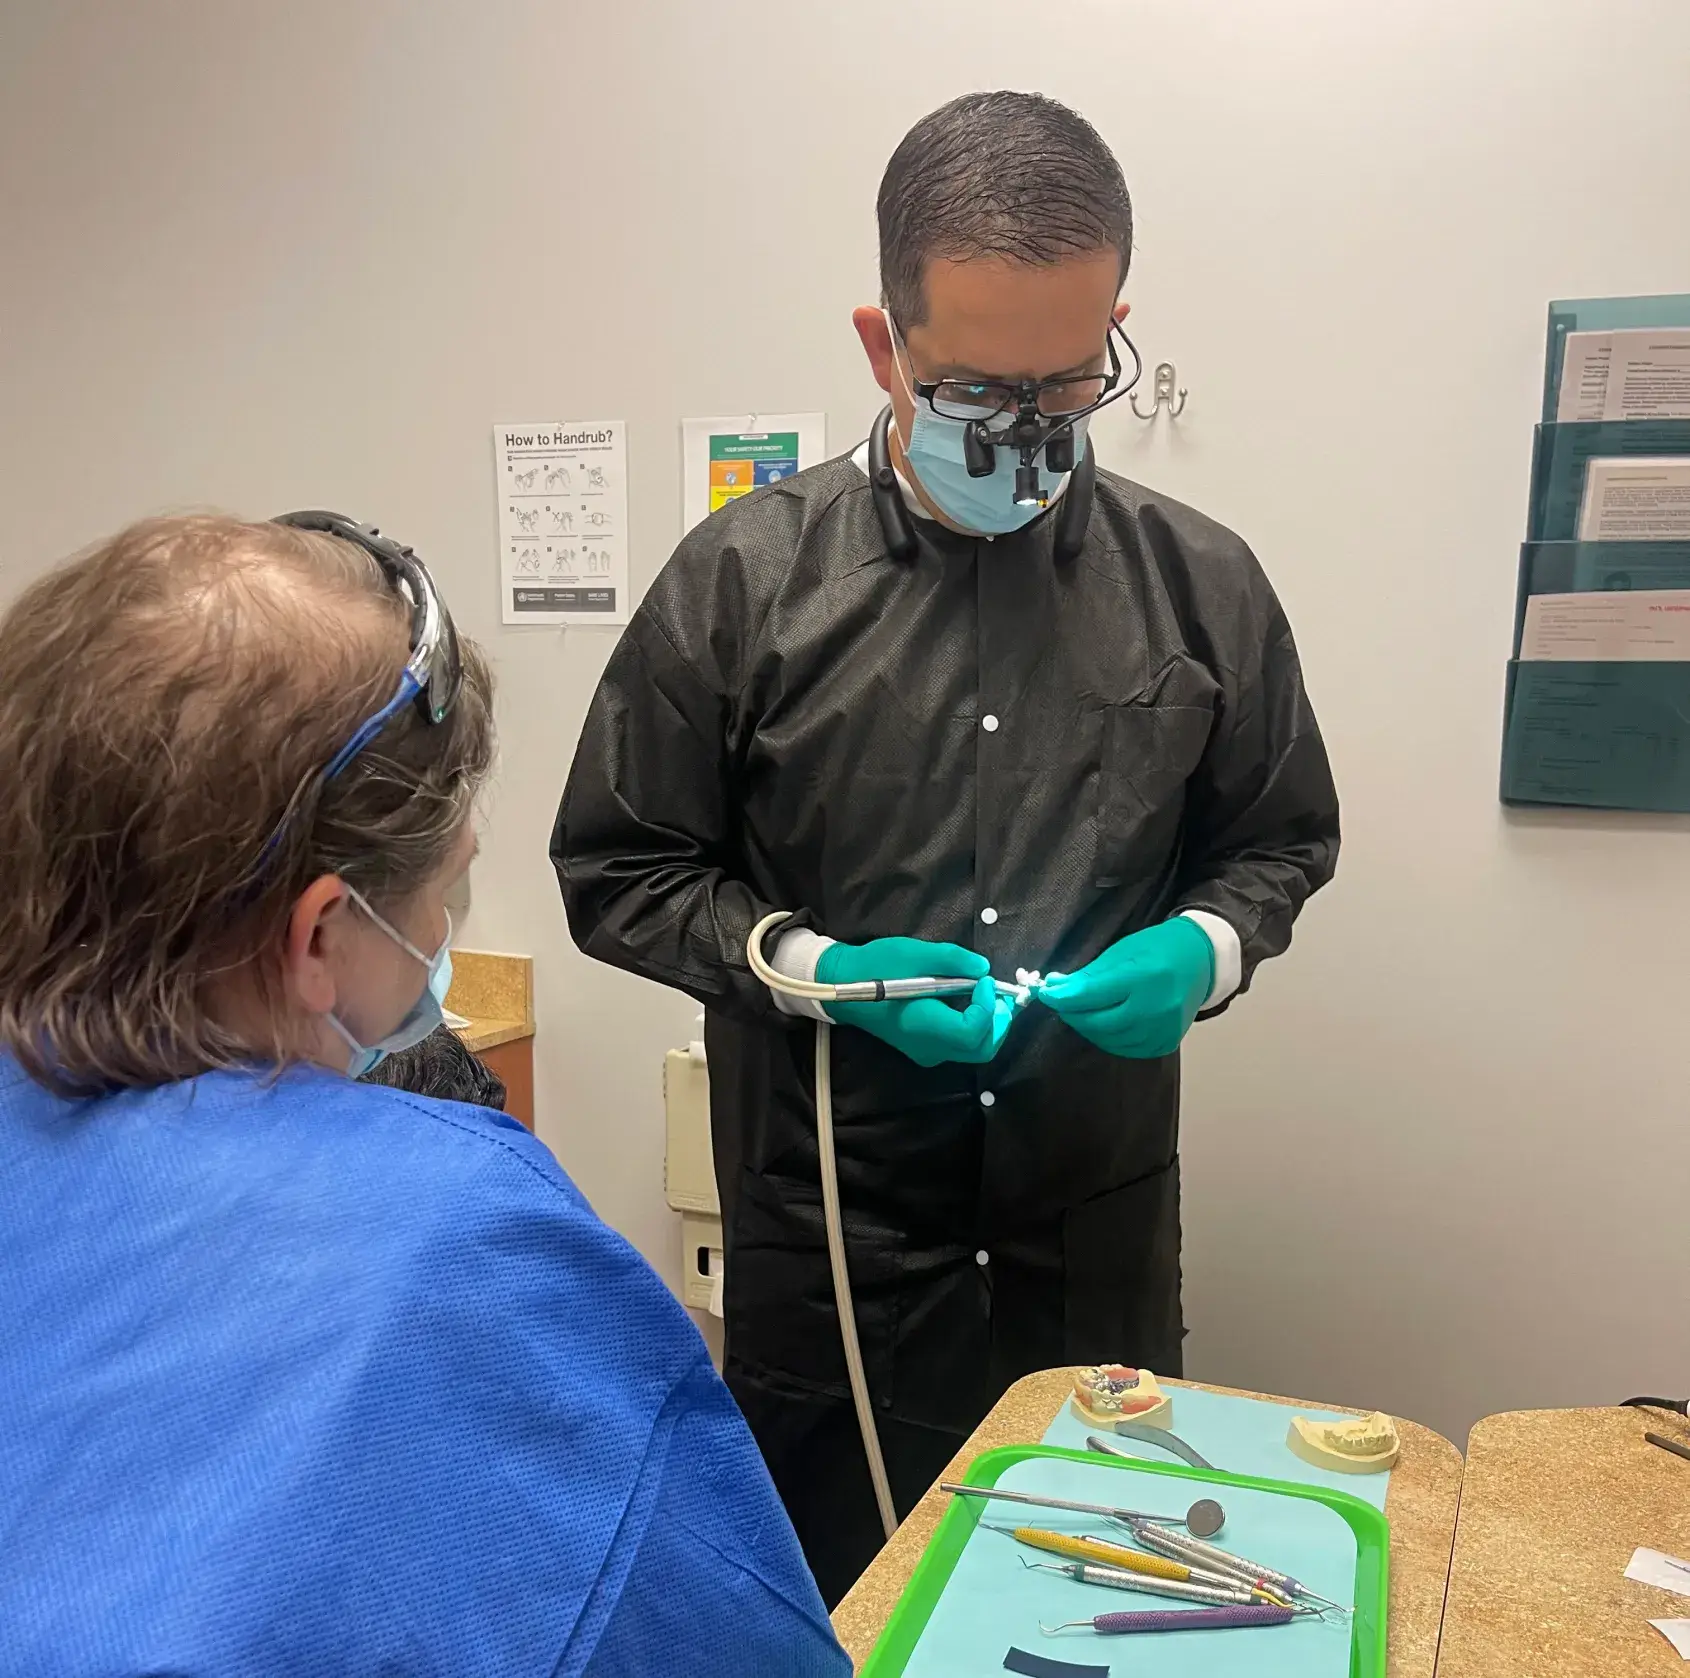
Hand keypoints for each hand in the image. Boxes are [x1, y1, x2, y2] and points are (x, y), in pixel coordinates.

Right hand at [817, 937, 1016, 1067]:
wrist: (844, 986)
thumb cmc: (875, 967)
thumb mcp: (914, 953)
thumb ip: (952, 959)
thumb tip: (984, 969)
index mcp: (923, 1026)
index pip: (972, 1032)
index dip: (988, 1007)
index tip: (983, 980)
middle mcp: (928, 1047)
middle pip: (981, 1048)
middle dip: (999, 1021)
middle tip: (1001, 993)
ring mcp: (926, 1052)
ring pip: (974, 1050)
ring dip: (990, 1024)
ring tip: (990, 995)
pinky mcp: (924, 1048)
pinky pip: (960, 1045)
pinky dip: (976, 1027)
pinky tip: (973, 1002)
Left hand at [1039, 918, 1213, 1059]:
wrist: (1201, 960)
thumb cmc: (1158, 949)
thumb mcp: (1122, 952)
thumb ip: (1089, 975)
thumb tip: (1055, 988)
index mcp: (1142, 977)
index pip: (1090, 995)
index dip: (1061, 997)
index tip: (1046, 993)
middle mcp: (1155, 1008)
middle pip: (1097, 1022)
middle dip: (1072, 1013)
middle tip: (1062, 1002)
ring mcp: (1163, 1029)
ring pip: (1108, 1039)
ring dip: (1088, 1026)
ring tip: (1083, 1011)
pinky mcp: (1166, 1043)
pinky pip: (1126, 1048)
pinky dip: (1109, 1038)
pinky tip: (1105, 1023)